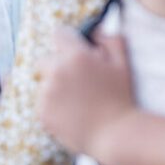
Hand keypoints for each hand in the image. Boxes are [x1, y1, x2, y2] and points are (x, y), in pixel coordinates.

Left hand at [38, 24, 135, 157]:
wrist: (115, 134)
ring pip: (43, 82)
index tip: (73, 51)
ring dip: (54, 86)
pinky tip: (72, 112)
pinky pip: (42, 102)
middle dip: (58, 66)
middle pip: (45, 59)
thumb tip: (94, 30)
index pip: (58, 34)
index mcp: (76, 56)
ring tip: (77, 101)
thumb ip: (109, 39)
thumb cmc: (121, 97)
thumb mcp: (123, 63)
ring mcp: (46, 93)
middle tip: (77, 81)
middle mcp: (56, 71)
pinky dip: (52, 105)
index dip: (67, 41)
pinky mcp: (42, 112)